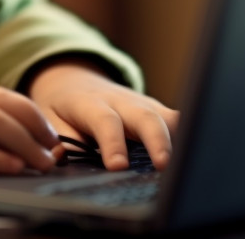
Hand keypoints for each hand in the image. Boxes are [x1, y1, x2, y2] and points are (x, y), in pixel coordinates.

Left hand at [25, 60, 179, 170]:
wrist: (73, 79)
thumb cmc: (62, 106)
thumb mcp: (50, 119)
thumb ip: (59, 140)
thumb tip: (59, 160)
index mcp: (91, 104)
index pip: (105, 121)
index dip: (113, 143)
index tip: (118, 166)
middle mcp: (121, 101)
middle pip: (145, 116)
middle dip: (157, 140)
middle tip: (163, 165)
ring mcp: (142, 104)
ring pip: (166, 117)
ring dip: (178, 139)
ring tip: (186, 164)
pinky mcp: (155, 110)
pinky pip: (175, 120)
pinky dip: (186, 135)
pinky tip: (194, 155)